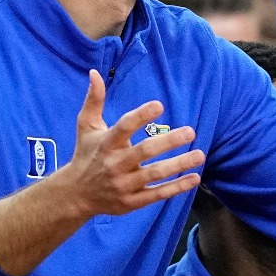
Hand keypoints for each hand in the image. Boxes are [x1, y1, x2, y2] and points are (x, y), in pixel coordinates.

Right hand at [67, 70, 204, 217]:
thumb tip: (95, 73)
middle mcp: (115, 164)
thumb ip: (94, 100)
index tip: (159, 105)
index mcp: (106, 144)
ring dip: (178, 165)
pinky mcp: (131, 202)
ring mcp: (124, 185)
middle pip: (144, 152)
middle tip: (191, 131)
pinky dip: (177, 187)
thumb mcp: (86, 126)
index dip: (141, 116)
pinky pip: (157, 195)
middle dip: (168, 142)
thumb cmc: (85, 154)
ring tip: (200, 155)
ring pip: (154, 174)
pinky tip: (195, 177)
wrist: (75, 195)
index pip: (124, 128)